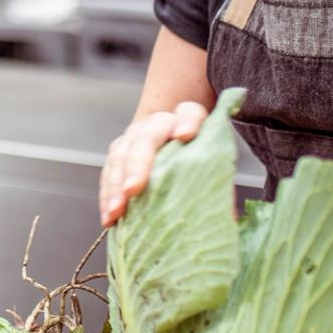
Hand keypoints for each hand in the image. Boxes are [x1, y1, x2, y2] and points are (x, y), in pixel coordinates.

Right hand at [98, 101, 209, 226]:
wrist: (174, 147)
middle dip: (138, 163)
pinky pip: (108, 171)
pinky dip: (106, 194)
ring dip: (116, 184)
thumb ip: (218, 185)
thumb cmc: (199, 163)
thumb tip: (226, 219)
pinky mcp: (119, 152)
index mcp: (188, 120)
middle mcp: (159, 123)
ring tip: (117, 210)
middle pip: (146, 136)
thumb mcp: (214, 169)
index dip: (187, 122)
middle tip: (133, 189)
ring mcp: (134, 136)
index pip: (189, 113)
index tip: (185, 135)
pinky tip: (109, 217)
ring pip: (121, 154)